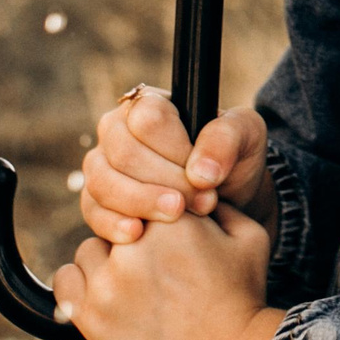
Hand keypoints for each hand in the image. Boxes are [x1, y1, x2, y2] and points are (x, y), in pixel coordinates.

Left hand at [53, 203, 283, 339]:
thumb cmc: (242, 297)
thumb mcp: (249, 237)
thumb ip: (219, 204)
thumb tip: (192, 188)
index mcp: (172, 218)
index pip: (142, 196)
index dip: (155, 216)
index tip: (167, 239)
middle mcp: (135, 245)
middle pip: (115, 223)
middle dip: (132, 239)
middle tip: (155, 268)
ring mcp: (109, 282)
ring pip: (90, 251)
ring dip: (106, 263)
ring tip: (135, 288)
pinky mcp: (91, 315)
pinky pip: (65, 281)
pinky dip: (80, 285)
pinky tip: (106, 297)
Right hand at [81, 89, 277, 246]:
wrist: (226, 202)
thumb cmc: (231, 160)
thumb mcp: (246, 137)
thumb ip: (228, 138)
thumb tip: (200, 171)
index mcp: (151, 104)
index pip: (148, 119)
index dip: (176, 152)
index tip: (204, 179)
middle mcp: (118, 130)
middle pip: (123, 154)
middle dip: (165, 183)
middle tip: (202, 204)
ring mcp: (102, 165)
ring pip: (104, 182)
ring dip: (143, 204)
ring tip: (178, 217)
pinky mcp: (96, 200)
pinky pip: (92, 211)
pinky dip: (113, 224)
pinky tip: (137, 234)